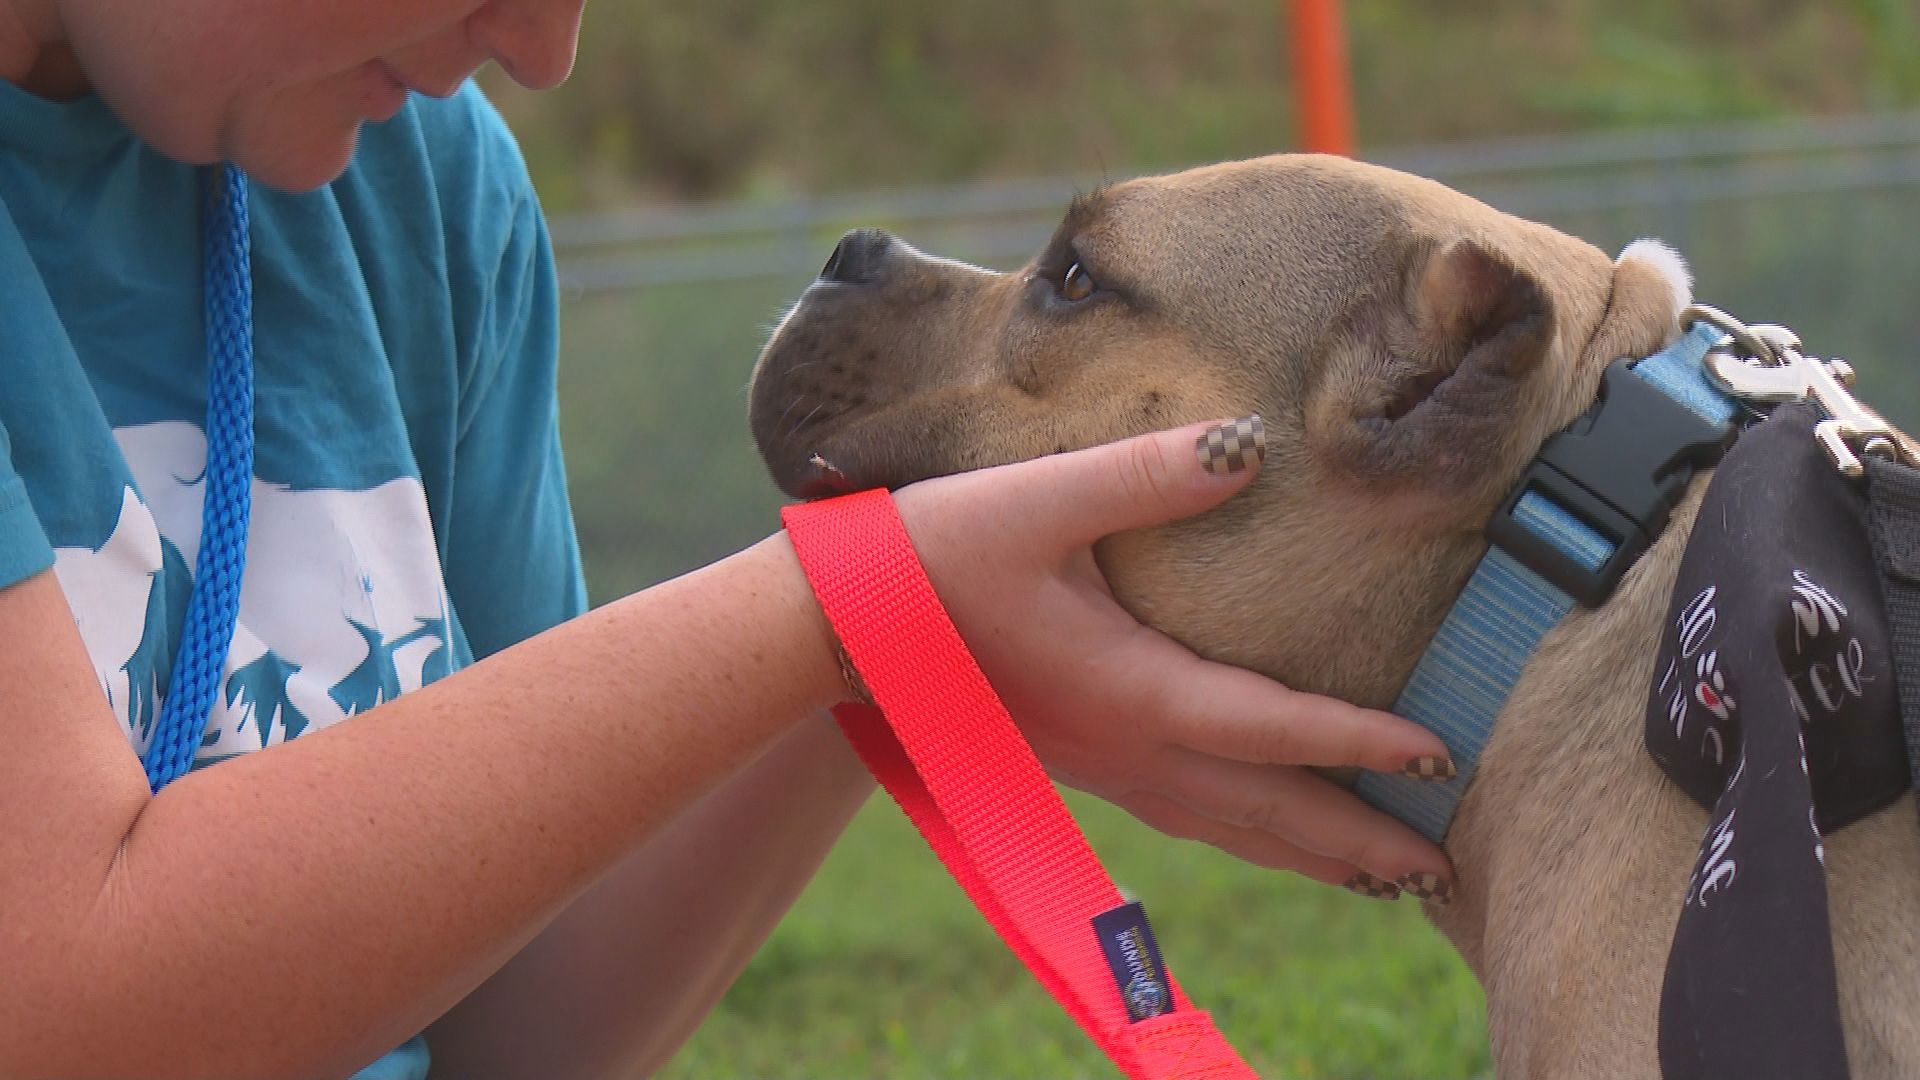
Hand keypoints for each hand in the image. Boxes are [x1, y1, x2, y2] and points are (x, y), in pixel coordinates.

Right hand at [890, 418, 1455, 900]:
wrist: (839, 628)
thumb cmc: (933, 559)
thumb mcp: (1036, 502)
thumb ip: (1146, 475)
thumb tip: (1248, 448)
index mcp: (1131, 689)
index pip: (1272, 727)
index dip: (1360, 740)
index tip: (1440, 751)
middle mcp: (1127, 747)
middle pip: (1266, 811)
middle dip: (1359, 840)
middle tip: (1444, 867)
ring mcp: (1102, 767)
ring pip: (1229, 830)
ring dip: (1311, 854)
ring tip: (1385, 876)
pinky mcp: (1080, 764)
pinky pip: (1189, 818)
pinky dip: (1250, 837)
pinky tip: (1266, 833)